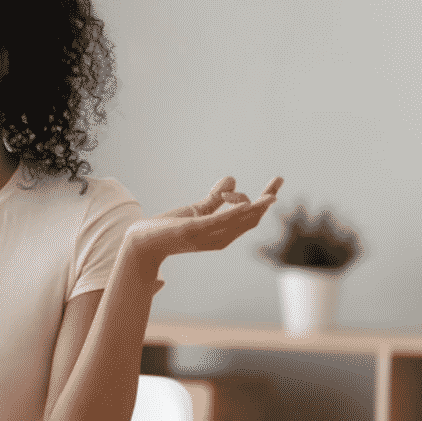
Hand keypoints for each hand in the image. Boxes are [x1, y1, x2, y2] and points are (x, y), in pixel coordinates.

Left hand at [126, 176, 284, 263]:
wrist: (143, 242)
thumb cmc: (170, 229)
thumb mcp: (197, 211)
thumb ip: (215, 198)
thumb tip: (233, 178)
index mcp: (223, 234)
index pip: (251, 217)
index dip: (265, 200)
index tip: (277, 182)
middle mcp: (219, 238)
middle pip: (250, 219)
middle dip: (266, 201)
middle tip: (278, 180)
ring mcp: (206, 235)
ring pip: (238, 222)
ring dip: (255, 207)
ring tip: (270, 195)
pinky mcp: (192, 230)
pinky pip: (217, 222)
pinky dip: (233, 214)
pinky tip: (245, 204)